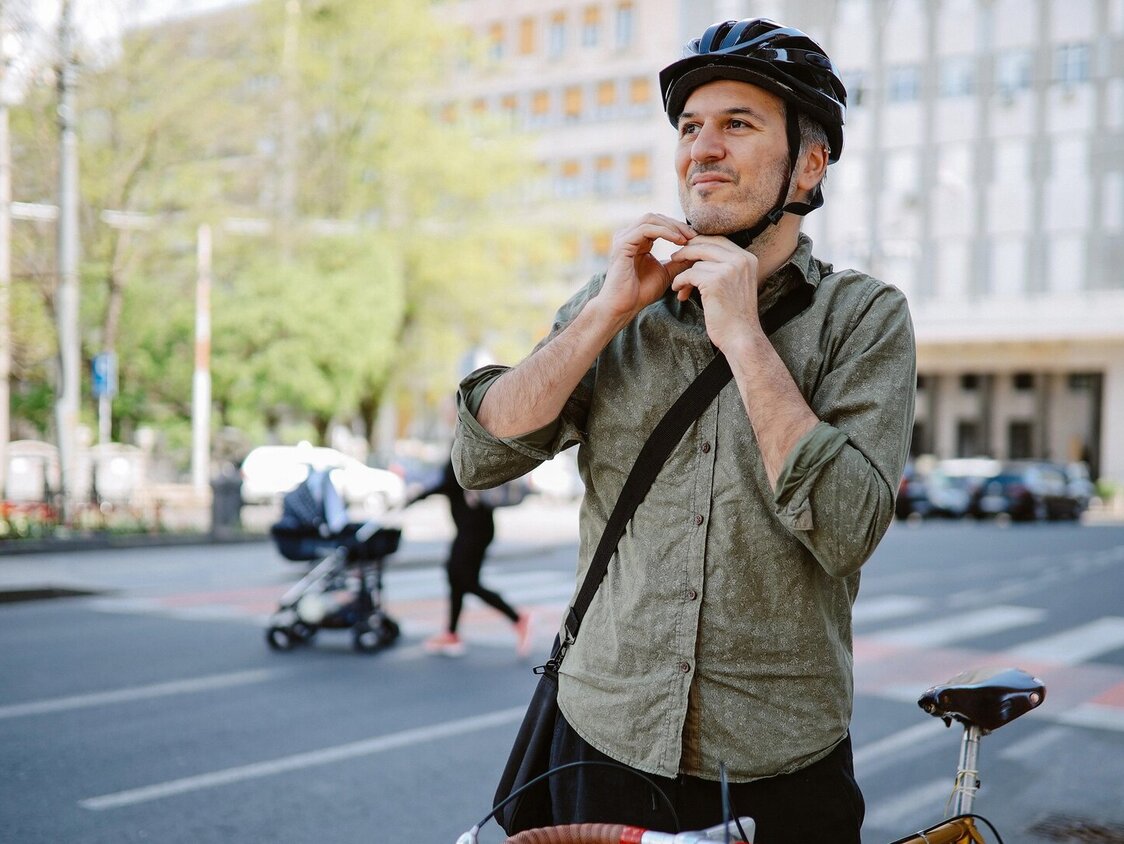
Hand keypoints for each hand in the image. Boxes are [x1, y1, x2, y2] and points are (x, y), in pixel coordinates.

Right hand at [594, 214, 695, 325]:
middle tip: (695, 235)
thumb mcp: (666, 273)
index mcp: (637, 240)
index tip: (696, 237)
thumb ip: (679, 261)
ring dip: (672, 226)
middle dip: (677, 224)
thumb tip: (698, 251)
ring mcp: (623, 238)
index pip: (659, 223)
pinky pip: (646, 229)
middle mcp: (628, 235)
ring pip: (651, 219)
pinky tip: (678, 241)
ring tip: (687, 238)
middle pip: (655, 217)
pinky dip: (664, 232)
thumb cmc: (641, 292)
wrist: (624, 307)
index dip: (678, 227)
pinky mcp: (622, 244)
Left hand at [668, 235, 761, 352]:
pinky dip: (680, 282)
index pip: (719, 240)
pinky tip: (679, 292)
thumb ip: (724, 267)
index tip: (686, 250)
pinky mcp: (715, 281)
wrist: (741, 337)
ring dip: (684, 275)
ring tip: (681, 288)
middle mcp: (741, 260)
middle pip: (706, 244)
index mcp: (748, 258)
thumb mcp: (736, 284)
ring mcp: (729, 269)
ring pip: (696, 262)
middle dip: (687, 251)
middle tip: (674, 258)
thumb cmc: (735, 315)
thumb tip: (700, 253)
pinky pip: (689, 274)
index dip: (699, 243)